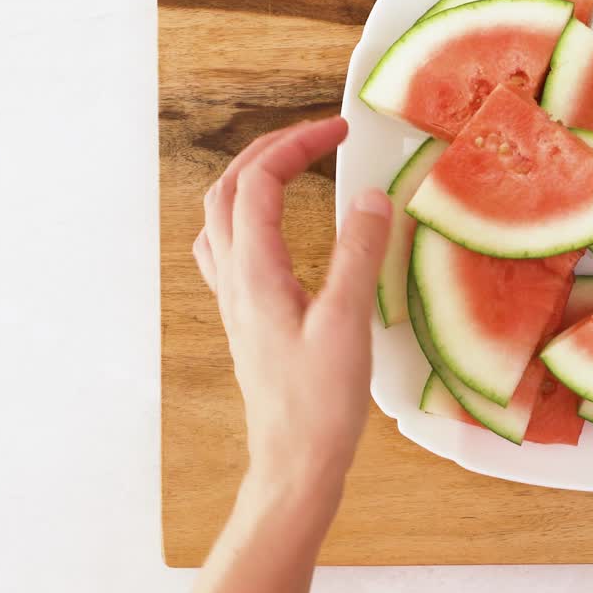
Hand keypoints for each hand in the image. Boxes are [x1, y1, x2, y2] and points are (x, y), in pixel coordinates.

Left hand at [193, 116, 390, 483]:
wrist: (294, 461)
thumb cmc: (318, 404)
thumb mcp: (348, 324)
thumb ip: (358, 255)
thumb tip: (370, 198)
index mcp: (255, 273)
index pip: (259, 182)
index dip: (297, 145)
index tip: (339, 130)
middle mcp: (235, 280)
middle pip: (228, 190)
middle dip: (270, 150)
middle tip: (317, 136)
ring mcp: (236, 299)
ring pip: (221, 217)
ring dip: (250, 179)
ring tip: (291, 166)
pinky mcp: (248, 318)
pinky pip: (230, 249)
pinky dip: (249, 218)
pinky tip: (276, 228)